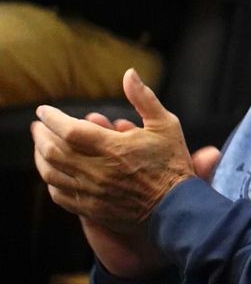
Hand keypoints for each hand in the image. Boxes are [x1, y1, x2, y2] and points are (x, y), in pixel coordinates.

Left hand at [31, 69, 195, 231]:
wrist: (178, 209)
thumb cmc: (173, 165)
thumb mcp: (166, 126)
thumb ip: (144, 99)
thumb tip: (129, 74)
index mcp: (115, 149)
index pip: (69, 130)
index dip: (52, 118)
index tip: (44, 111)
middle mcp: (99, 171)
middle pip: (53, 151)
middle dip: (41, 135)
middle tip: (38, 126)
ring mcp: (93, 192)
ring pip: (51, 173)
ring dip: (40, 157)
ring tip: (41, 146)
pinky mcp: (92, 209)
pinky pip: (59, 194)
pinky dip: (51, 180)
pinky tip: (53, 171)